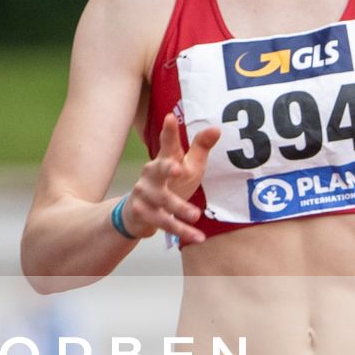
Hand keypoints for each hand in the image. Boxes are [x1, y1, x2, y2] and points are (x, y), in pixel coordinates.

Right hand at [121, 112, 221, 244]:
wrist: (138, 213)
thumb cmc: (170, 184)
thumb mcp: (186, 166)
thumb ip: (200, 148)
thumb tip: (216, 128)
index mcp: (164, 160)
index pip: (167, 144)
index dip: (169, 132)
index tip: (170, 118)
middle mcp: (151, 174)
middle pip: (158, 169)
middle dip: (166, 168)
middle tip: (178, 169)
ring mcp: (144, 194)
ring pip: (163, 201)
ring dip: (179, 208)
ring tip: (196, 215)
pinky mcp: (143, 213)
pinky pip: (165, 223)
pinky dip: (182, 231)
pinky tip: (198, 237)